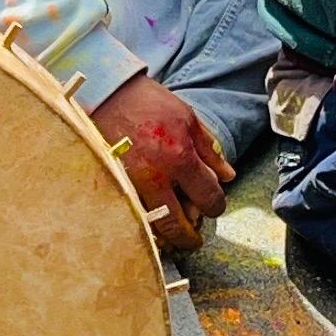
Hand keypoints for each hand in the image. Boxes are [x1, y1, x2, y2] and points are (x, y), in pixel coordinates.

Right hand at [95, 72, 228, 252]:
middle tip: (194, 240)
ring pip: (151, 227)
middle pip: (177, 226)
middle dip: (190, 238)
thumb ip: (210, 150)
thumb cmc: (149, 102)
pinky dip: (144, 222)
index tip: (213, 206)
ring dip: (165, 234)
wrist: (107, 95)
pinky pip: (132, 216)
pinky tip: (151, 219)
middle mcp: (156, 177)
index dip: (216, 206)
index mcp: (179, 158)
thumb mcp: (188, 119)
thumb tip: (228, 176)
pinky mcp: (112, 187)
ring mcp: (131, 185)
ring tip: (173, 231)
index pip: (208, 198)